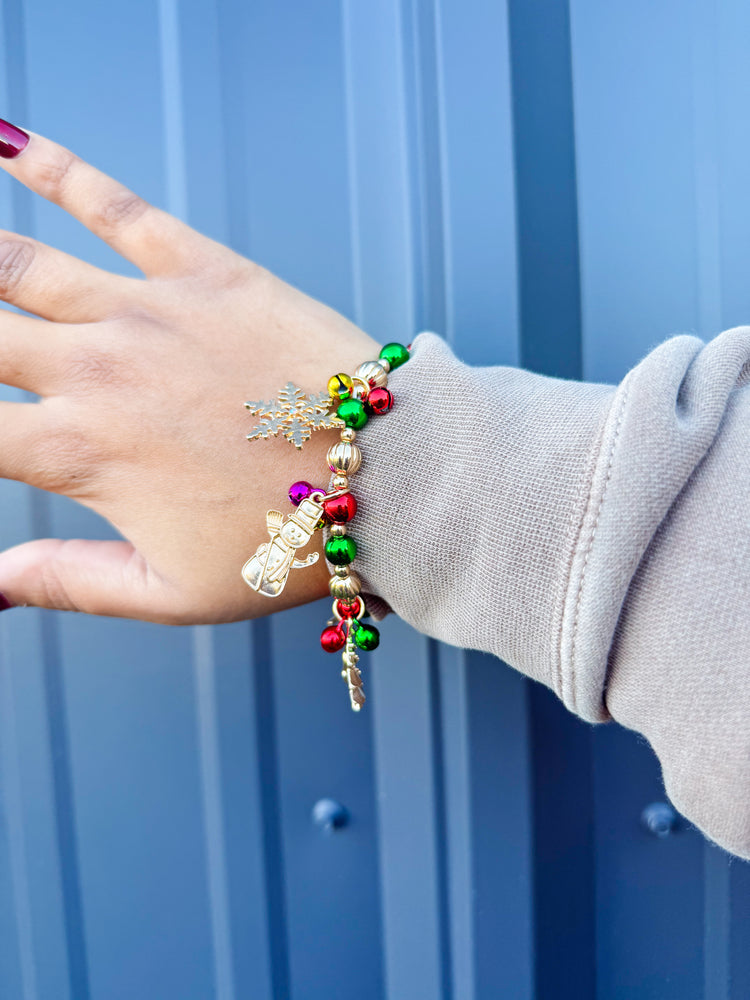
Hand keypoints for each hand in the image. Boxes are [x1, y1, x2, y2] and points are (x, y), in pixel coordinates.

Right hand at [0, 123, 379, 622]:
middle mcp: (97, 371)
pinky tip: (11, 143)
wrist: (389, 478)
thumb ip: (70, 583)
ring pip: (20, 264)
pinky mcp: (202, 270)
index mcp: (82, 454)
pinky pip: (116, 207)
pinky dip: (56, 170)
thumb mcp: (173, 590)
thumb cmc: (285, 542)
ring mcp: (148, 311)